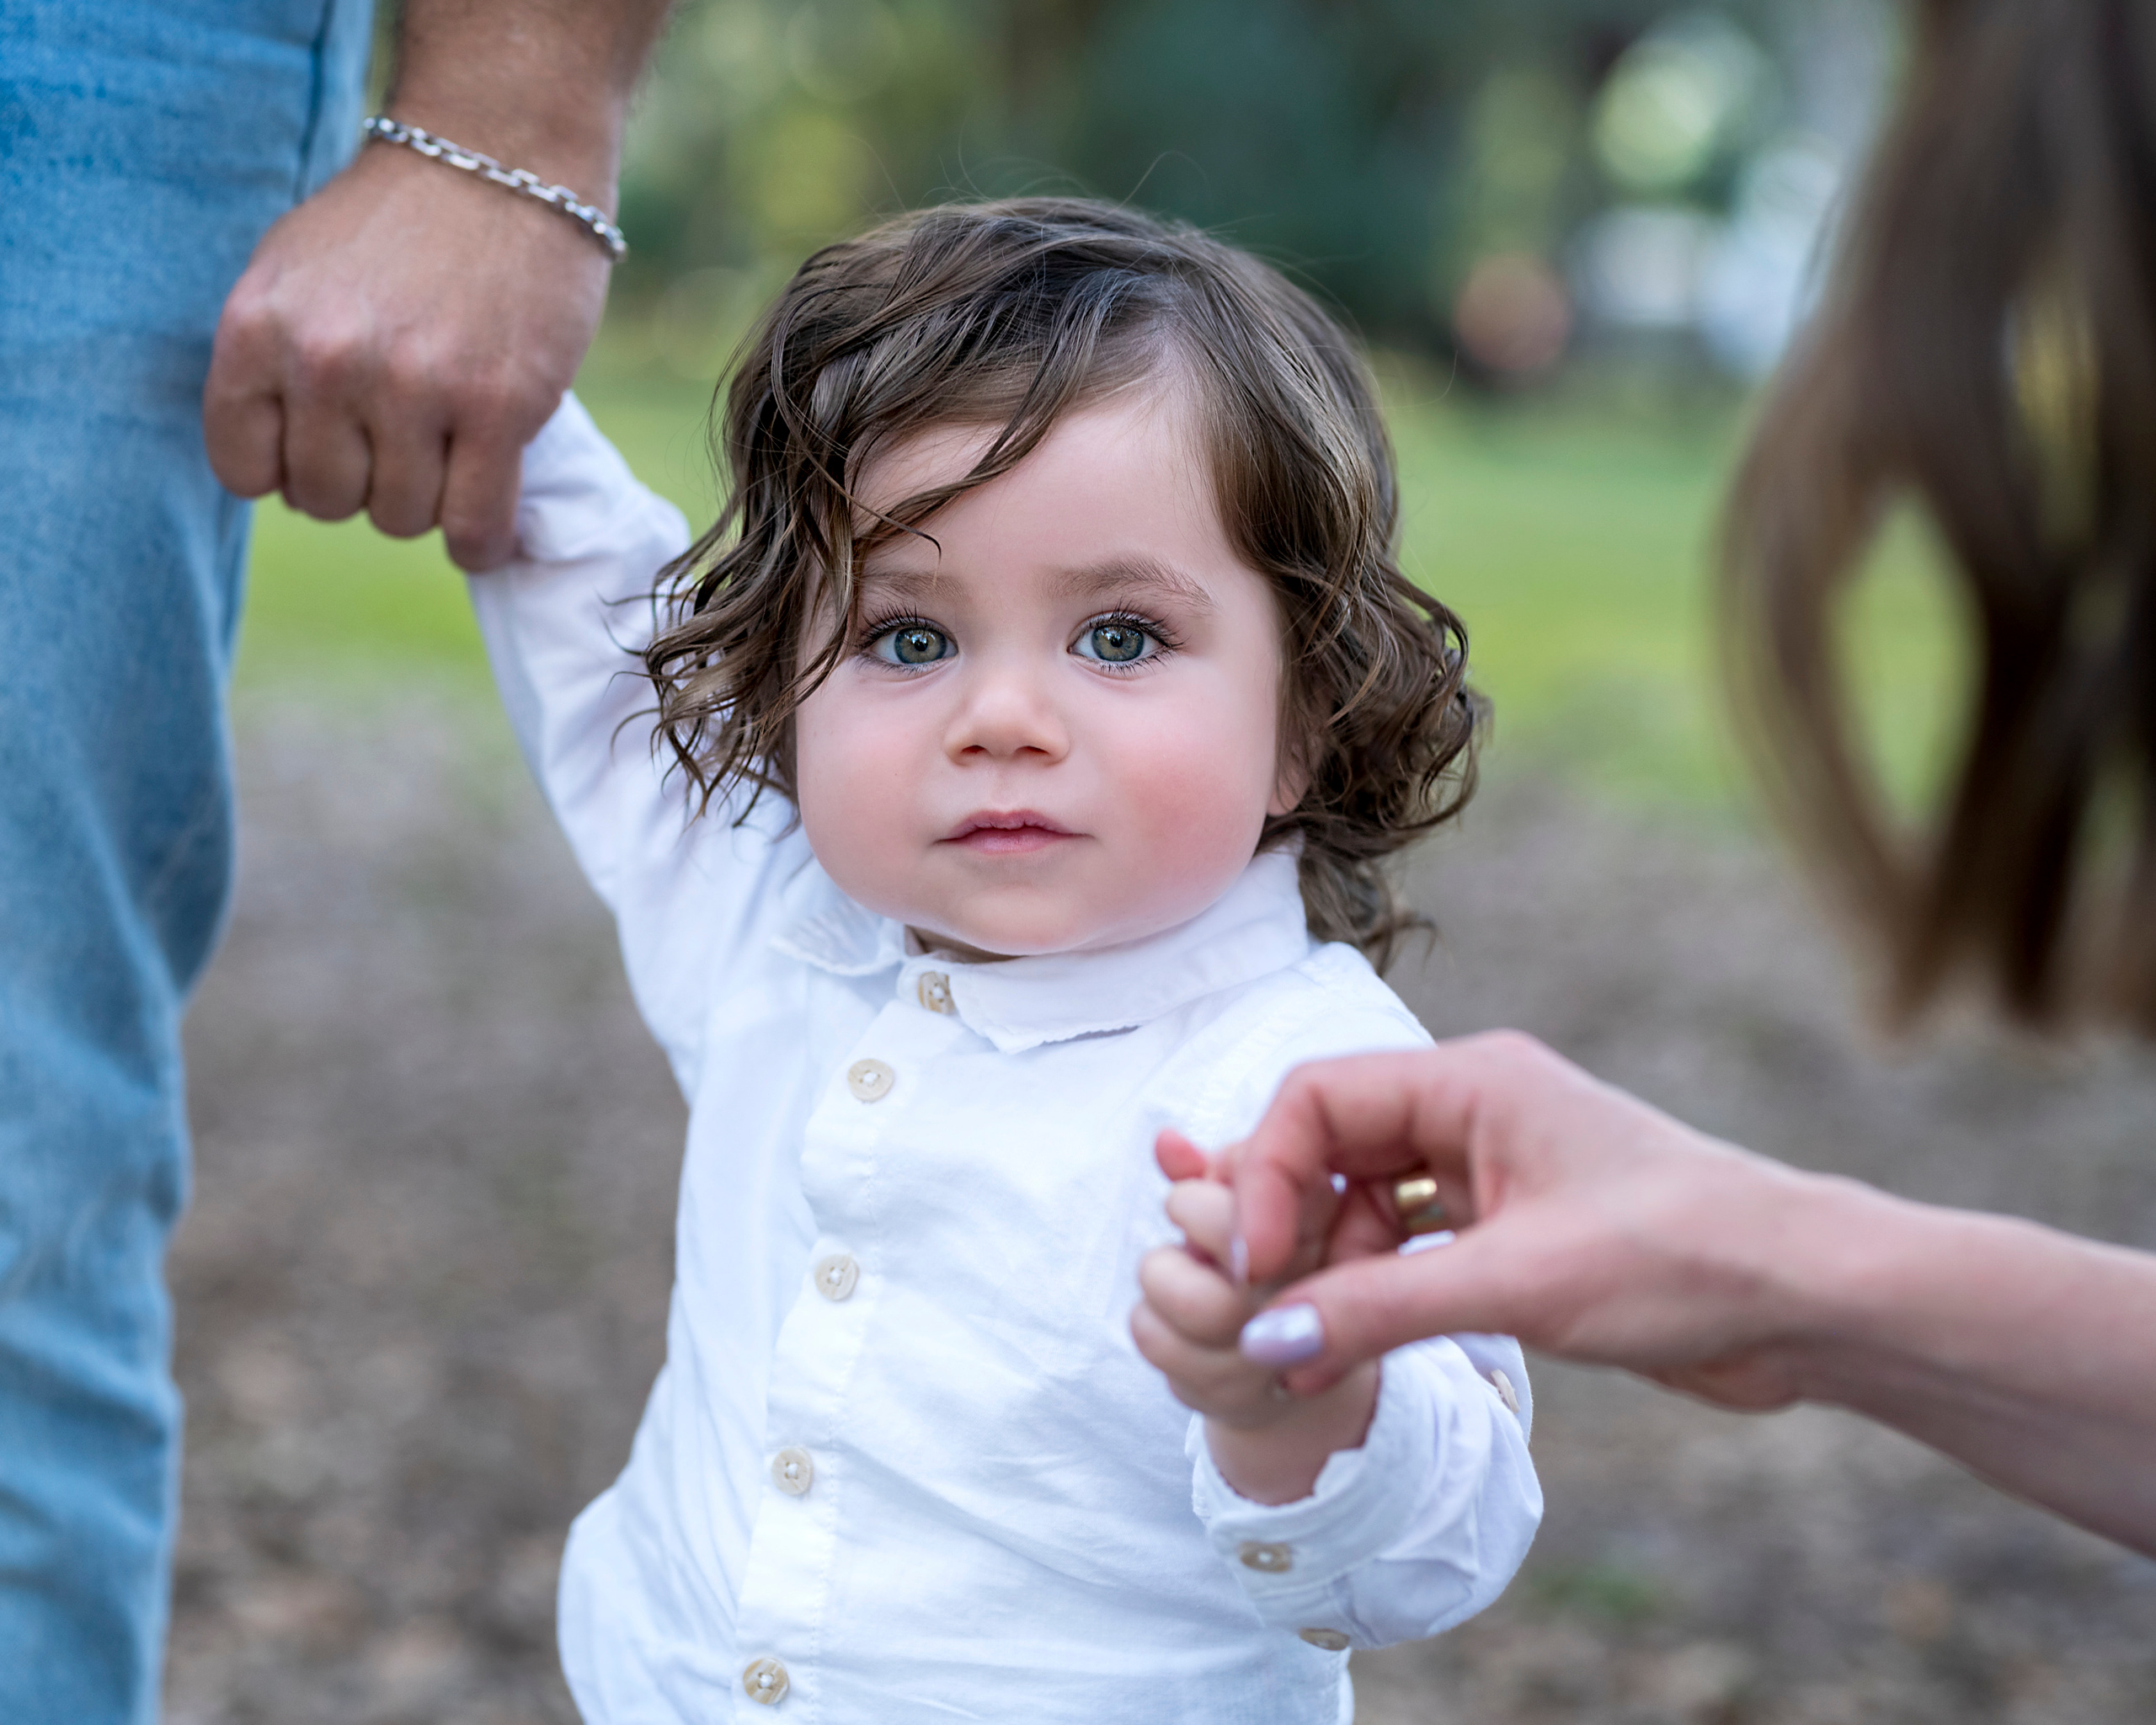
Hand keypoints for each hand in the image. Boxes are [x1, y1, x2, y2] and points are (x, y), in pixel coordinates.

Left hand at [204, 140, 611, 569]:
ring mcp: (416, 389)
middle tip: (401, 442)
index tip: (329, 446)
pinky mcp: (499, 407)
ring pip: (401, 518)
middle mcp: (328, 361)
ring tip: (450, 452)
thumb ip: (271, 362)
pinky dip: (480, 539)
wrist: (499, 155)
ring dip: (427, 501)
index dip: (288, 470)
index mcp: (258, 327)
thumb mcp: (292, 272)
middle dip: (364, 483)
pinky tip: (486, 520)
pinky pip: (474, 525)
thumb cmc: (396, 220)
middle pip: (327, 502)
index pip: (243, 470)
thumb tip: (278, 473)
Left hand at [1132, 1133, 1380, 1504]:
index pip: (1255, 1171)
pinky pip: (1153, 1337)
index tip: (1221, 1198)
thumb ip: (1209, 1170)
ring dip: (1164, 1277)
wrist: (1298, 1374)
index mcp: (1330, 1213)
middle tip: (1197, 1238)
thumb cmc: (1270, 1268)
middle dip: (1188, 1220)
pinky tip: (1180, 1328)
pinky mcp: (1240, 1388)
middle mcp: (1316, 1277)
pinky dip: (1150, 1325)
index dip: (1216, 1183)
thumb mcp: (1250, 1204)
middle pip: (1221, 1226)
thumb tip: (1166, 1142)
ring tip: (1184, 1280)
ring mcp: (1282, 1341)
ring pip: (1181, 1292)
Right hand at [1225, 1032, 1838, 1407]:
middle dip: (1287, 1222)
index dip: (1265, 1174)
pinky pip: (1406, 1243)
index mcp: (1470, 1080)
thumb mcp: (1514, 1285)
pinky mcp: (1509, 1227)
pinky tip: (1354, 1337)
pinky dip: (1373, 1286)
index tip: (1249, 1263)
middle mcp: (1470, 1110)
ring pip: (1362, 1200)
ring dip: (1328, 1265)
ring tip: (1304, 1338)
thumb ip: (1377, 1309)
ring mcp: (1490, 1168)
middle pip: (1329, 1146)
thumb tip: (1263, 1342)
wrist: (1804, 1302)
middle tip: (1256, 1305)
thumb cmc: (1681, 1259)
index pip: (1317, 1099)